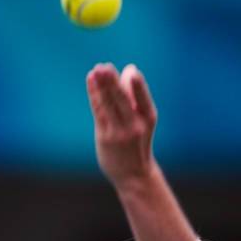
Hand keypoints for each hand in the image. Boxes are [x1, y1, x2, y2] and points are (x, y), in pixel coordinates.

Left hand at [86, 63, 157, 187]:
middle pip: (122, 100)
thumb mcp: (143, 120)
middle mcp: (135, 125)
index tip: (132, 71)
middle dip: (113, 83)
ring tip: (96, 70)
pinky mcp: (105, 137)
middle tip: (104, 67)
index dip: (137, 86)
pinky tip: (91, 82)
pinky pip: (99, 112)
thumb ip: (136, 96)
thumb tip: (129, 69)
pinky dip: (94, 95)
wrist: (133, 174)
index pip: (143, 99)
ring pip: (108, 105)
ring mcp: (119, 132)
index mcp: (148, 118)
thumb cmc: (138, 142)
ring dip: (100, 86)